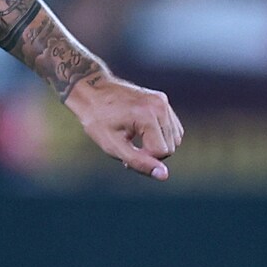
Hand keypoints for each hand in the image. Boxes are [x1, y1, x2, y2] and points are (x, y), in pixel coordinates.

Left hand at [66, 72, 182, 180]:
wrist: (91, 91)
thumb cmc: (97, 120)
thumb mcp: (112, 146)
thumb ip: (138, 162)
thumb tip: (164, 175)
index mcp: (147, 116)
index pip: (162, 152)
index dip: (145, 159)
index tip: (125, 154)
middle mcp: (160, 106)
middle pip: (171, 147)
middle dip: (152, 153)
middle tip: (128, 147)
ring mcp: (163, 101)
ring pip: (175, 138)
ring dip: (157, 145)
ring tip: (134, 140)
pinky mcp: (162, 100)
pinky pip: (172, 127)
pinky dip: (160, 135)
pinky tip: (141, 132)